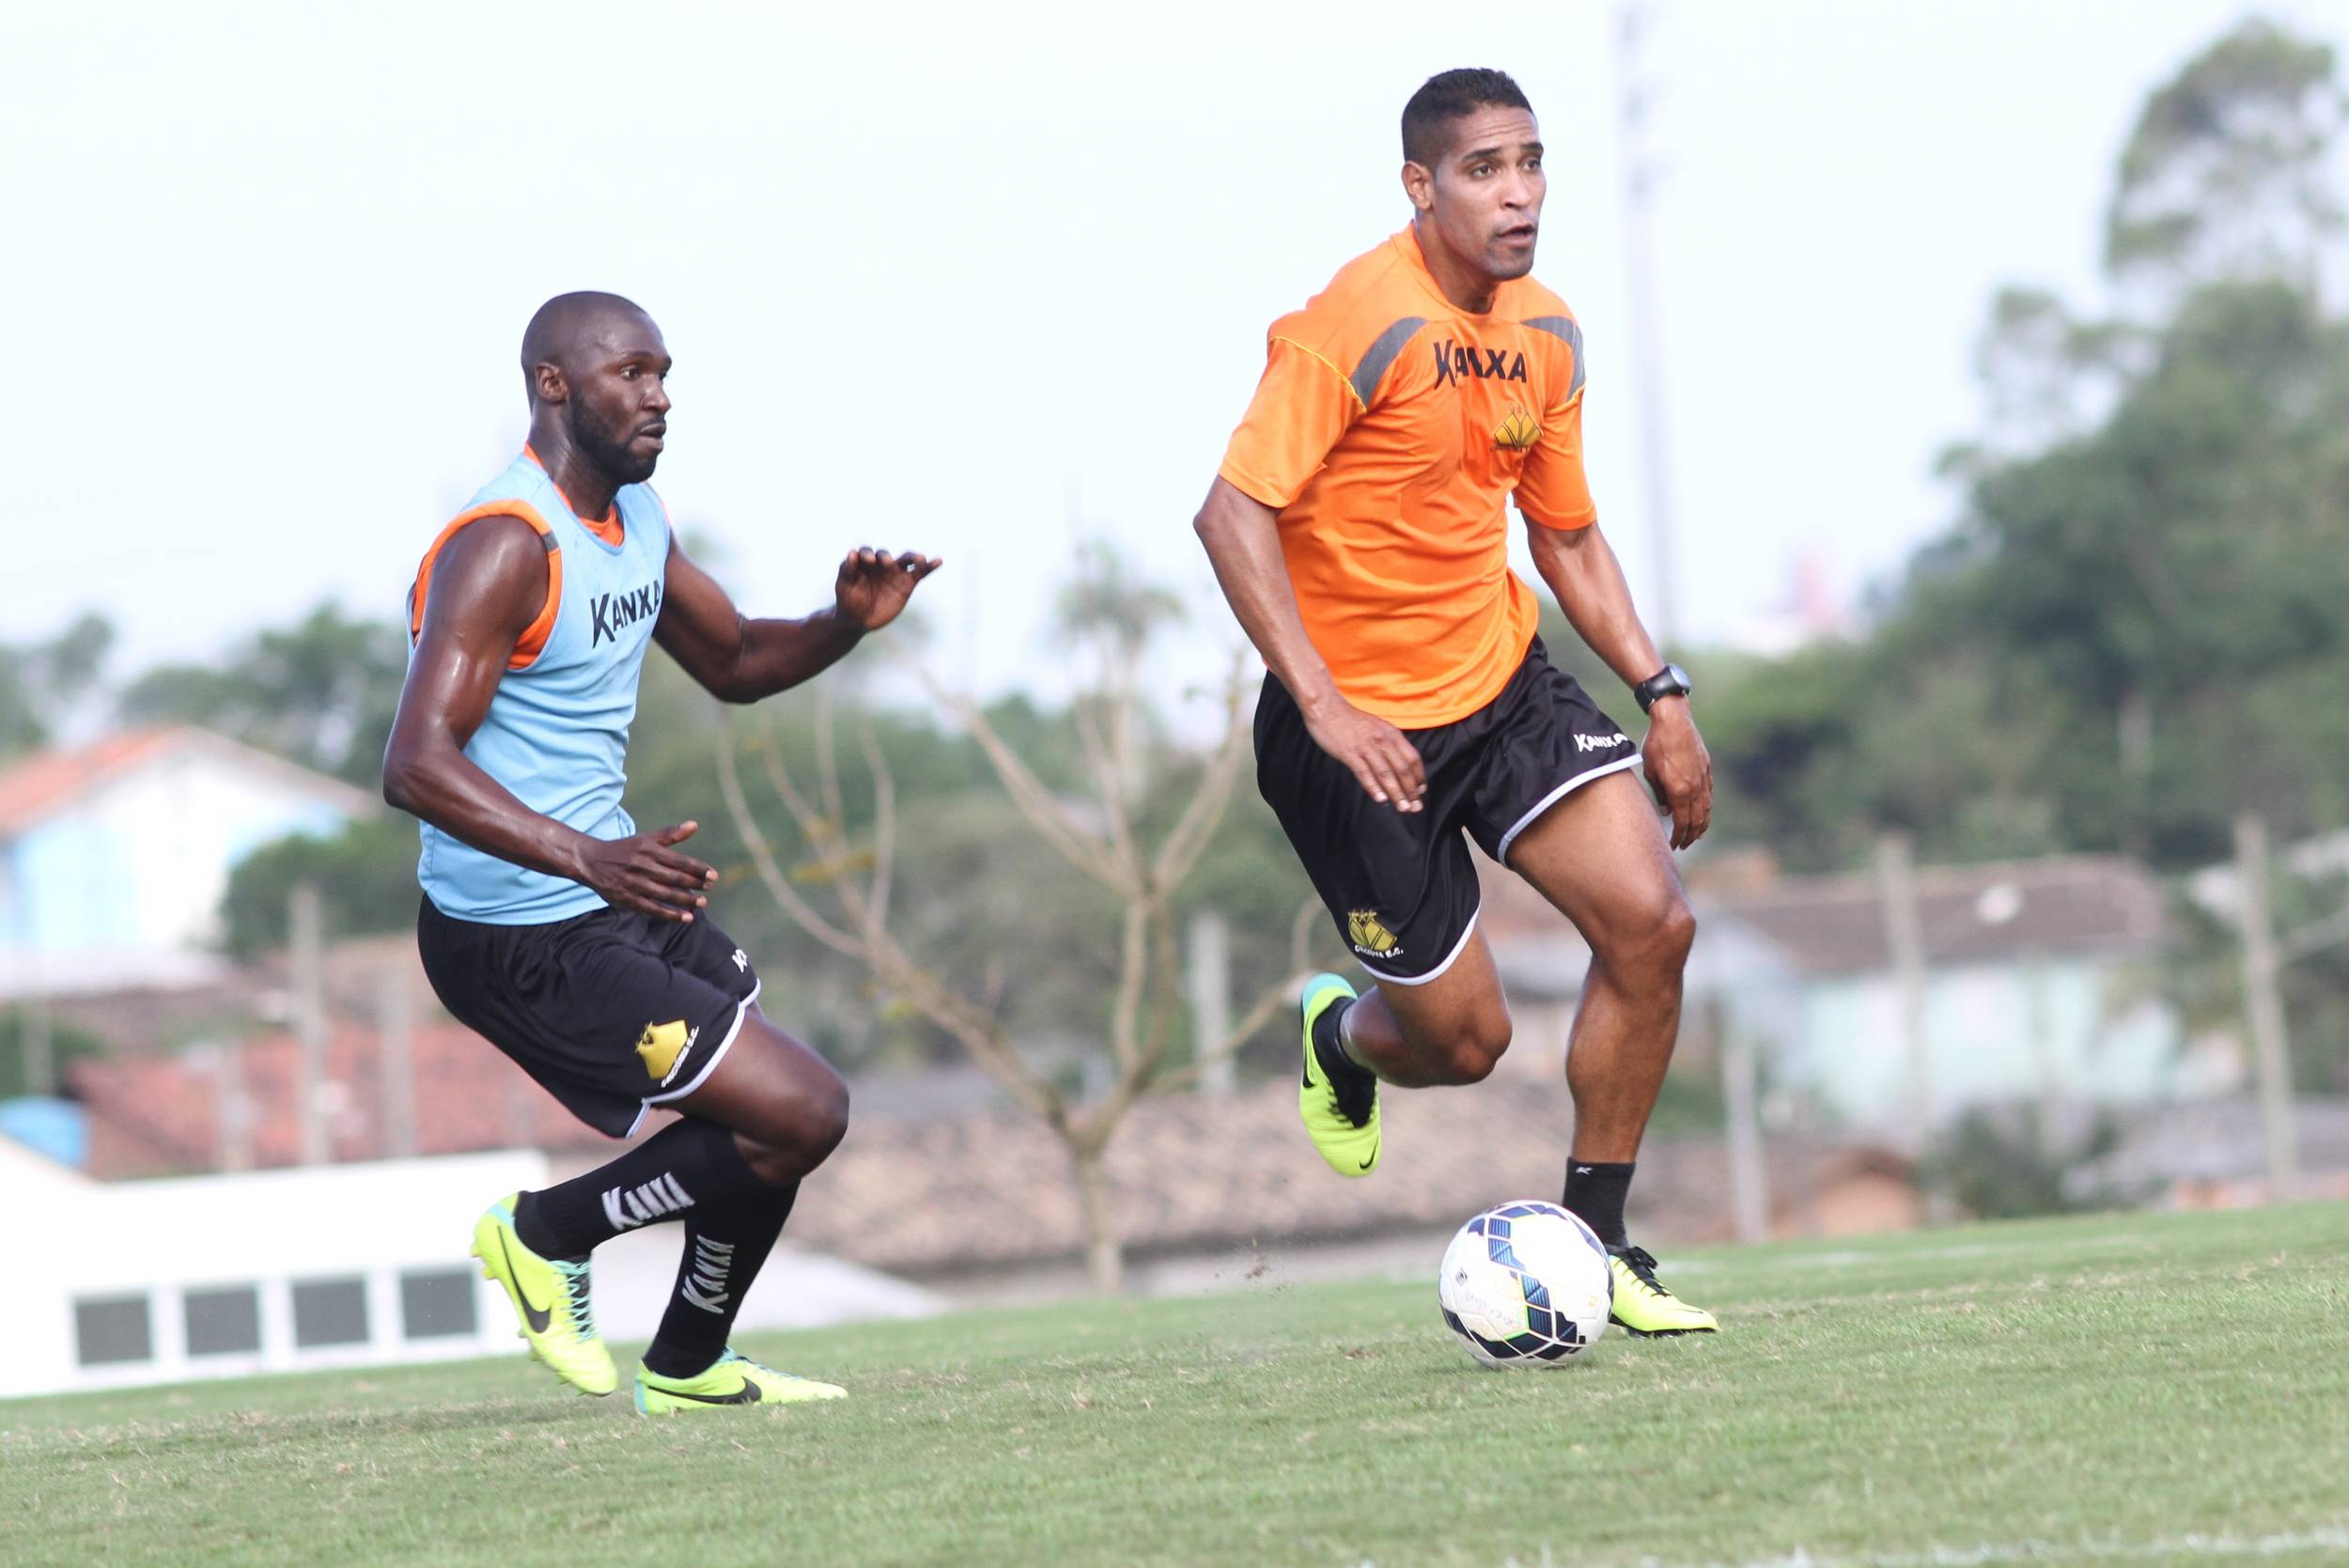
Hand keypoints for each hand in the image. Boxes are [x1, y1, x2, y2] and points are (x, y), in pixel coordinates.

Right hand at [573, 820, 717, 921]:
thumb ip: (671, 835)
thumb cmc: (624, 849)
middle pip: (675, 878)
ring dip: (686, 900)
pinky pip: (653, 909)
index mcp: (649, 850)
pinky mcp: (628, 899)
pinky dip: (671, 914)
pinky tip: (686, 918)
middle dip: (695, 884)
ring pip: (666, 894)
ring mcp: (635, 884)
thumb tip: (695, 825)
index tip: (713, 875)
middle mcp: (643, 867)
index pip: (680, 861)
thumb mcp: (646, 839)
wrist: (591, 861)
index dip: (698, 869)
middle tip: (710, 888)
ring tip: (702, 903)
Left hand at [834, 547, 941, 631]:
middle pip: (886, 554)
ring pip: (907, 560)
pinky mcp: (906, 584)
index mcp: (863, 563)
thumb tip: (852, 552)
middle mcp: (880, 565)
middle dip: (886, 557)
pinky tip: (938, 561)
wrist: (858, 621)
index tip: (868, 561)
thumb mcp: (843, 586)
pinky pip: (920, 573)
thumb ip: (847, 569)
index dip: (867, 554)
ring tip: (920, 559)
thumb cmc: (848, 601)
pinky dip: (929, 567)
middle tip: (886, 564)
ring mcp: (895, 574)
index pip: (866, 552)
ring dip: (913, 557)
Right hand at [1303, 694, 1426, 812]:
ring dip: (1396, 793)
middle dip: (1411, 791)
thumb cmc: (1352, 720)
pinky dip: (1373, 787)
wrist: (1327, 708)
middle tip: (1416, 807)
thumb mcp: (1377, 727)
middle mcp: (1382, 740)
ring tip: (1402, 807)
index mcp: (1392, 733)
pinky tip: (1380, 799)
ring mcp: (1366, 746)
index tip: (1421, 791)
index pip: (1412, 758)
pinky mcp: (1349, 753)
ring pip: (1386, 773)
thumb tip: (1398, 764)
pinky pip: (1364, 773)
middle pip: (1402, 769)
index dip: (1419, 776)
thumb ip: (1388, 743)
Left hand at [1641, 700, 1712, 849]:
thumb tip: (1666, 811)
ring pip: (1707, 810)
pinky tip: (1703, 813)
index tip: (1672, 845)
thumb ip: (1660, 794)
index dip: (1678, 836)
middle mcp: (1695, 788)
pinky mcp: (1707, 770)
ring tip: (1696, 835)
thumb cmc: (1657, 745)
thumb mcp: (1651, 772)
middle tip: (1683, 845)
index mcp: (1679, 790)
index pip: (1681, 822)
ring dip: (1702, 825)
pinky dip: (1707, 809)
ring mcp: (1704, 779)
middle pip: (1696, 820)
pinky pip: (1709, 796)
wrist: (1674, 721)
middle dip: (1690, 836)